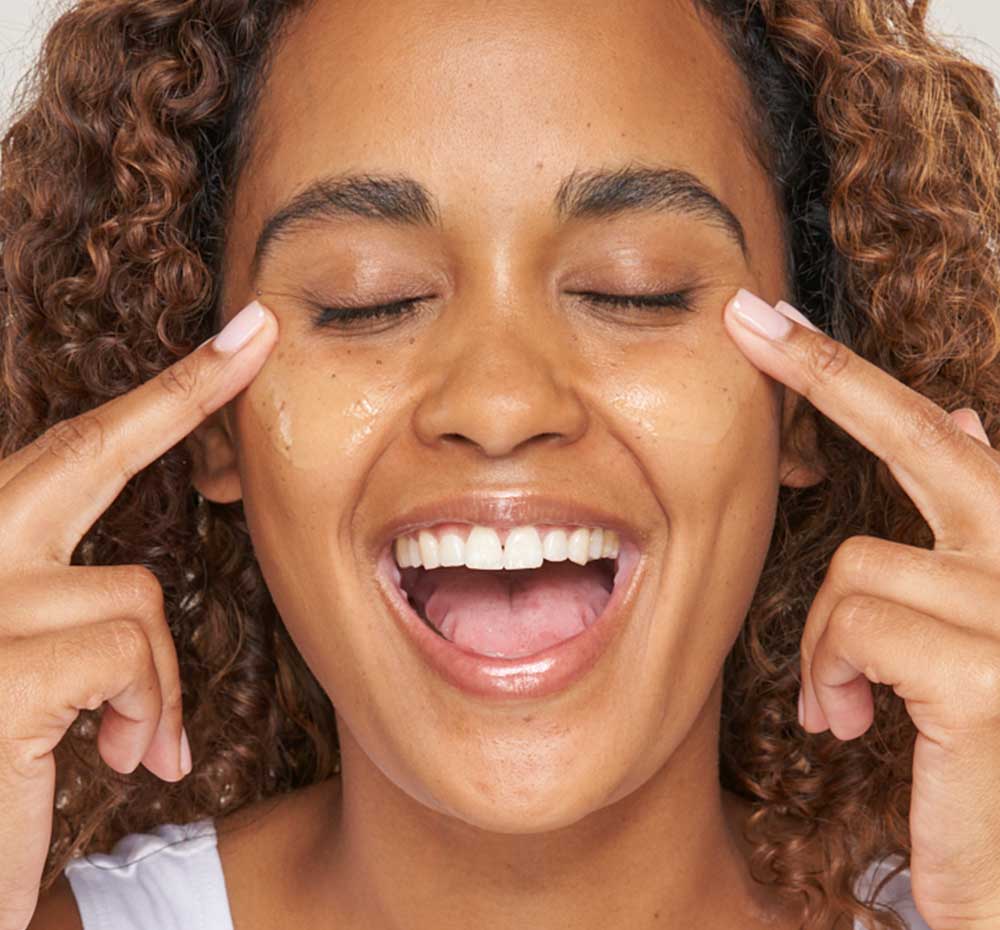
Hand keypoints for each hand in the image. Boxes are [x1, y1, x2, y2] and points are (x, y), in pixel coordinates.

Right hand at [0, 300, 275, 929]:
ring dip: (154, 679)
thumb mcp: (28, 675)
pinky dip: (147, 709)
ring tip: (132, 742)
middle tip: (260, 335)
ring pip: (133, 594)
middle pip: (83, 451)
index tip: (237, 338)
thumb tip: (131, 597)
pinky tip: (118, 760)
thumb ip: (72, 612)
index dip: (158, 393)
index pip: (66, 453)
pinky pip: (128, 655)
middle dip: (182, 391)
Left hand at [723, 288, 999, 929]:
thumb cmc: (984, 748)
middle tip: (741, 314)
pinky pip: (853, 628)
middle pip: (920, 440)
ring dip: (827, 643)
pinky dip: (832, 675)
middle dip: (824, 370)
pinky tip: (858, 723)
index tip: (779, 317)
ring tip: (848, 701)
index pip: (939, 434)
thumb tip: (964, 414)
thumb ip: (962, 528)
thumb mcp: (972, 624)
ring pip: (854, 570)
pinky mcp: (986, 675)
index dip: (854, 372)